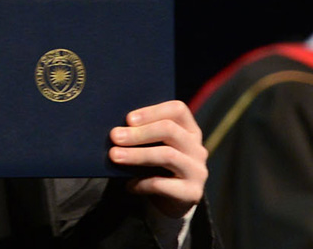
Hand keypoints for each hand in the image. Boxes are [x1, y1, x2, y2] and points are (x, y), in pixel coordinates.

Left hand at [109, 100, 207, 217]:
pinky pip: (162, 184)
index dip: (152, 111)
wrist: (170, 203)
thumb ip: (143, 136)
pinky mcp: (191, 192)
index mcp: (189, 131)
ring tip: (114, 156)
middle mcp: (197, 148)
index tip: (128, 119)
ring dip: (137, 154)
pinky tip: (128, 185)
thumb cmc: (157, 168)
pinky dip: (141, 183)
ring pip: (167, 155)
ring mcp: (197, 171)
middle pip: (170, 130)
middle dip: (139, 133)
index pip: (177, 110)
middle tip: (115, 136)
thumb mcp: (153, 148)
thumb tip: (116, 130)